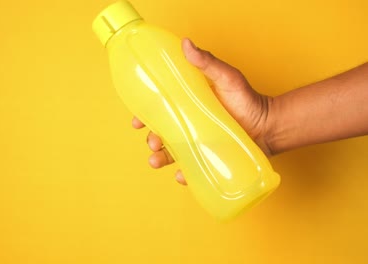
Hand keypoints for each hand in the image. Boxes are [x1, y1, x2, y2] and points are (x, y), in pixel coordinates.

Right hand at [133, 38, 272, 184]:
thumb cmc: (248, 99)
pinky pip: (190, 170)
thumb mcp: (226, 78)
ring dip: (159, 158)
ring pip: (170, 153)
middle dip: (151, 139)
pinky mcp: (207, 159)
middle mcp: (189, 125)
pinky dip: (183, 174)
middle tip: (153, 141)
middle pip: (160, 134)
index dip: (144, 116)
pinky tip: (181, 175)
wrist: (269, 125)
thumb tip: (186, 43)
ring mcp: (197, 143)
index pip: (159, 110)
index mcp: (187, 105)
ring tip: (156, 160)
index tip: (136, 122)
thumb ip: (207, 63)